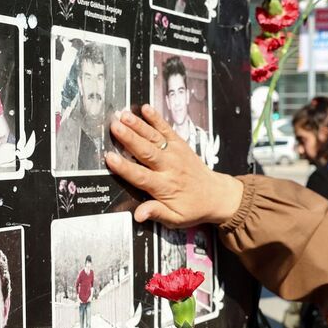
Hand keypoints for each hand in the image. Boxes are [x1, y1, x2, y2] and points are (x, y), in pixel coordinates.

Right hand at [105, 105, 243, 226]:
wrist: (217, 195)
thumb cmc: (193, 208)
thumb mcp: (175, 219)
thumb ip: (156, 213)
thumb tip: (139, 214)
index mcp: (165, 187)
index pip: (141, 176)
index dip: (124, 167)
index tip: (110, 158)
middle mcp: (169, 167)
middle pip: (146, 151)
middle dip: (129, 138)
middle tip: (114, 127)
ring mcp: (175, 153)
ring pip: (154, 137)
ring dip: (138, 125)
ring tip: (123, 115)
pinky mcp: (180, 144)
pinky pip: (166, 129)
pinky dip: (156, 118)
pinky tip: (145, 108)